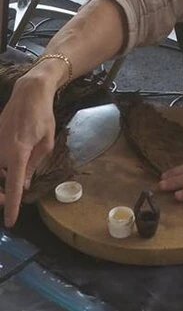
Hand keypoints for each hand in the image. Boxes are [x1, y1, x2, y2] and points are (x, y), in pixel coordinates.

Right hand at [0, 74, 56, 225]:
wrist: (29, 92)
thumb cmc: (43, 116)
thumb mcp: (46, 142)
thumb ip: (34, 165)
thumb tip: (23, 185)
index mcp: (19, 152)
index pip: (13, 185)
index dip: (12, 204)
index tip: (10, 221)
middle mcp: (2, 150)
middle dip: (2, 195)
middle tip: (9, 202)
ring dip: (1, 180)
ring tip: (10, 184)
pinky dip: (1, 167)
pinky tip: (9, 167)